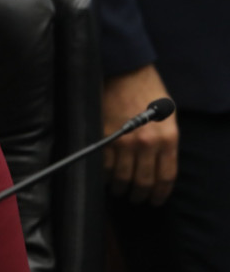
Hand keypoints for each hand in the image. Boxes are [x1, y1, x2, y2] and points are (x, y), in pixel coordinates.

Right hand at [103, 64, 178, 204]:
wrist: (125, 71)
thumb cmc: (149, 91)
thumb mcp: (168, 116)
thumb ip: (165, 141)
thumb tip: (158, 164)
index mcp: (168, 139)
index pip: (166, 177)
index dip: (160, 193)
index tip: (155, 200)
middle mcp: (147, 143)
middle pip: (143, 181)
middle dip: (139, 195)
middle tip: (136, 199)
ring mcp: (124, 141)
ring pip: (122, 176)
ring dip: (120, 188)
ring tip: (119, 191)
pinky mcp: (105, 136)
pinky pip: (104, 164)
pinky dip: (104, 175)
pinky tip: (105, 178)